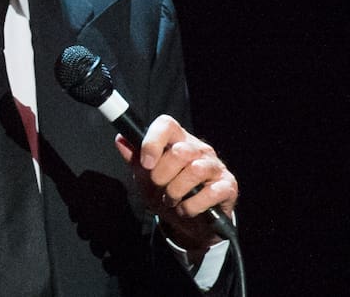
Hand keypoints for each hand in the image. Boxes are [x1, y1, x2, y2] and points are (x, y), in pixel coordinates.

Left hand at [115, 114, 237, 251]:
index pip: (167, 125)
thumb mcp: (146, 179)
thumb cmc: (168, 194)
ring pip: (195, 170)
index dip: (153, 141)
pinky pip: (211, 192)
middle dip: (162, 176)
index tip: (145, 163)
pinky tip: (186, 210)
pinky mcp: (228, 186)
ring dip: (176, 192)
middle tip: (159, 188)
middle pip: (180, 151)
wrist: (190, 224)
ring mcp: (215, 167)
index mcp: (177, 141)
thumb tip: (121, 139)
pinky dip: (192, 206)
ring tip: (171, 201)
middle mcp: (198, 149)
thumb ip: (135, 159)